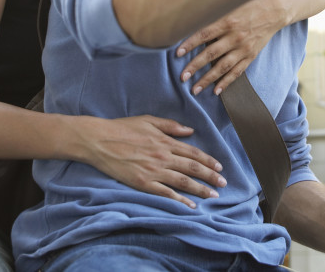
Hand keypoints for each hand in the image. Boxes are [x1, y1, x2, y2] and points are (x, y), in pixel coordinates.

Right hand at [80, 115, 226, 208]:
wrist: (100, 140)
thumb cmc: (122, 128)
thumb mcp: (148, 120)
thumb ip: (170, 126)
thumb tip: (190, 131)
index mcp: (165, 141)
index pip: (193, 153)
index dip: (208, 161)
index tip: (219, 167)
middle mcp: (163, 157)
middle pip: (193, 169)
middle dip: (211, 176)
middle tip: (223, 183)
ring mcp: (154, 171)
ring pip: (184, 182)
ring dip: (201, 189)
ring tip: (213, 195)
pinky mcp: (143, 183)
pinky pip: (166, 193)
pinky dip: (180, 200)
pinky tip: (191, 205)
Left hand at [176, 0, 284, 94]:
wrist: (274, 9)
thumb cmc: (249, 3)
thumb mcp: (230, 3)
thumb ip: (213, 12)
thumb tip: (192, 17)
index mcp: (227, 21)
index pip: (204, 34)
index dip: (190, 44)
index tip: (177, 53)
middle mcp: (235, 36)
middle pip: (211, 54)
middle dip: (195, 66)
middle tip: (182, 77)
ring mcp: (243, 48)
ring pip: (223, 67)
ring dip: (208, 79)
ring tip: (194, 89)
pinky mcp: (251, 55)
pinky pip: (237, 71)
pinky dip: (226, 82)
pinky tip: (216, 91)